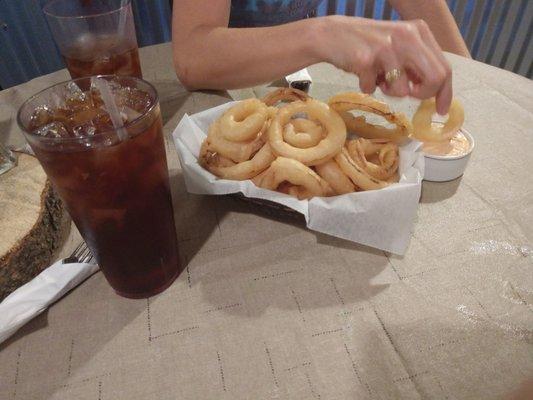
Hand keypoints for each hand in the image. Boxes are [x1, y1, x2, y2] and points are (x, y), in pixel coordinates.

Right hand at [319, 16, 452, 113]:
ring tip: (378, 78)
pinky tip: (361, 73)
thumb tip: (434, 90)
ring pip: (402, 90)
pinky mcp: (366, 59)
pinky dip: (366, 87)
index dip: (445, 93)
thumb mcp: (398, 45)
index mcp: (419, 31)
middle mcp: (407, 36)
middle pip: (434, 79)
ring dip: (389, 92)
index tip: (441, 110)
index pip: (444, 68)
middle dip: (423, 95)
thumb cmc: (367, 44)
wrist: (332, 34)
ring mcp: (386, 47)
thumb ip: (416, 63)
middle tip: (409, 96)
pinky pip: (373, 89)